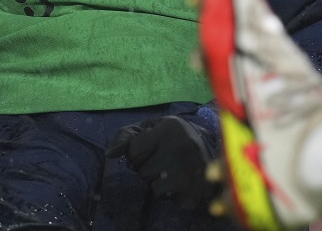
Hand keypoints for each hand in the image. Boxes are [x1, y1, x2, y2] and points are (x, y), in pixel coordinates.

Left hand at [106, 115, 221, 209]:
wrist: (212, 157)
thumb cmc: (173, 139)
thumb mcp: (150, 128)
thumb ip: (127, 136)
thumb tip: (109, 154)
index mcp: (169, 127)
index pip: (133, 149)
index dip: (135, 153)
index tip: (147, 149)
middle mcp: (180, 146)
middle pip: (141, 169)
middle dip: (146, 166)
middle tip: (162, 160)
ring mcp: (187, 169)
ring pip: (150, 183)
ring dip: (156, 180)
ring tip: (170, 170)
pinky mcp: (191, 188)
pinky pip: (162, 194)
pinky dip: (166, 191)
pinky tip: (177, 181)